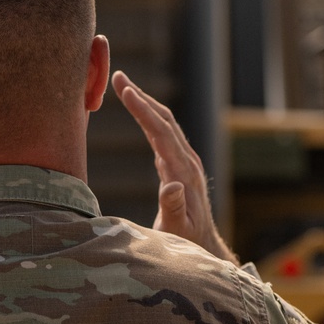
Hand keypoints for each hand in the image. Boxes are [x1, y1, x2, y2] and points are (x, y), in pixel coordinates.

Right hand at [111, 71, 235, 262]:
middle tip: (118, 76)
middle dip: (141, 97)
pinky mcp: (181, 166)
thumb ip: (173, 209)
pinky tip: (138, 111)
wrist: (204, 247)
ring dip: (145, 104)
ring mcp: (186, 162)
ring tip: (124, 87)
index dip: (143, 110)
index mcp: (183, 173)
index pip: (161, 133)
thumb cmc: (186, 242)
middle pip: (164, 120)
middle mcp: (187, 162)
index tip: (125, 90)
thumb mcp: (177, 231)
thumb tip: (172, 185)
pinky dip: (149, 119)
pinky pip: (164, 135)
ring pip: (165, 125)